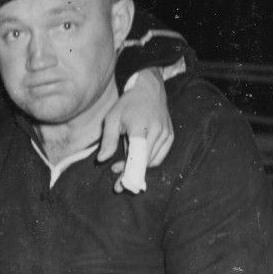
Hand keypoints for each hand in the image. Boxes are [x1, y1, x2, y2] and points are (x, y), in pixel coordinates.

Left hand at [99, 68, 174, 192]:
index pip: (136, 158)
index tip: (119, 185)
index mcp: (141, 128)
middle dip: (130, 175)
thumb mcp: (112, 119)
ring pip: (152, 162)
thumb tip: (102, 159)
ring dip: (138, 169)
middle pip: (144, 163)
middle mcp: (157, 132)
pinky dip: (148, 163)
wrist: (149, 88)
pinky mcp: (170, 136)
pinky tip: (136, 161)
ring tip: (121, 168)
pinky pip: (159, 157)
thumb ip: (108, 140)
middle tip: (117, 184)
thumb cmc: (128, 103)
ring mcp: (166, 134)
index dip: (128, 174)